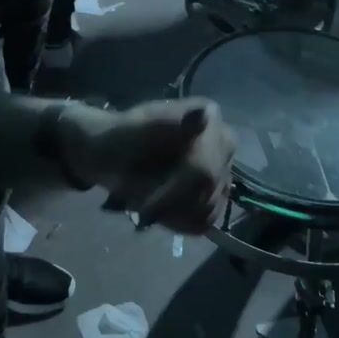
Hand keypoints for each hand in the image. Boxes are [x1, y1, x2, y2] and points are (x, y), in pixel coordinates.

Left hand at [59, 99, 234, 233]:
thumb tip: (202, 115)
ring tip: (148, 199)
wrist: (114, 157)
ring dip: (171, 212)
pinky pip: (204, 222)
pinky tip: (161, 206)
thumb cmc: (119, 141)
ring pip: (207, 211)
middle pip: (207, 193)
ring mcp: (224, 170)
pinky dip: (177, 220)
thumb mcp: (131, 130)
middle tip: (140, 206)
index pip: (204, 169)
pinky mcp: (218, 195)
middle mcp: (224, 143)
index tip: (144, 208)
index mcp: (208, 117)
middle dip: (169, 203)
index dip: (175, 193)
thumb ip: (162, 124)